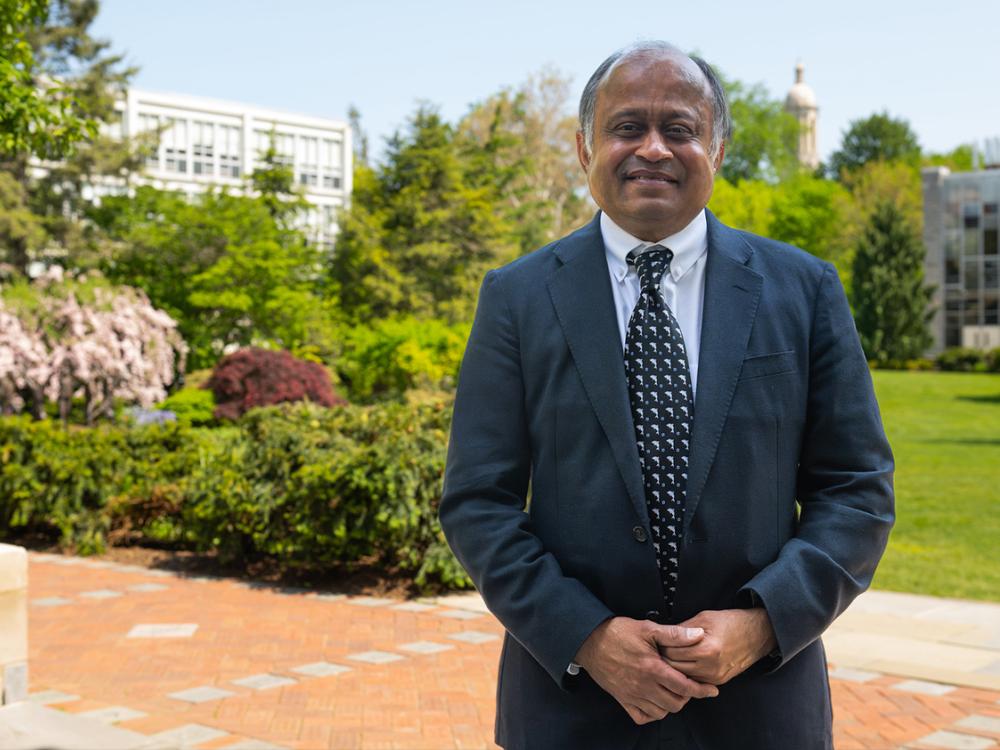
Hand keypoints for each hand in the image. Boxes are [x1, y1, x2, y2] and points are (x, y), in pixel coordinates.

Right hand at [574, 616, 719, 724]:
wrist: (590, 641)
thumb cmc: (618, 632)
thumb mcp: (648, 628)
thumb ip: (675, 634)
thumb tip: (698, 635)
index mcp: (653, 668)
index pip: (685, 687)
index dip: (702, 690)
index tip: (711, 690)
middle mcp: (643, 686)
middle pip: (676, 703)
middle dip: (687, 697)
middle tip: (688, 686)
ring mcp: (632, 695)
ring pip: (661, 712)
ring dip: (671, 704)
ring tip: (673, 691)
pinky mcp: (622, 699)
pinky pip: (642, 717)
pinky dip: (653, 713)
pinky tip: (655, 701)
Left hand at [661, 608, 776, 685]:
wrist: (757, 634)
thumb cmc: (731, 622)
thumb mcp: (704, 618)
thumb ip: (682, 629)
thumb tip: (664, 635)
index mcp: (707, 649)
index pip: (671, 653)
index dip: (661, 646)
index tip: (656, 641)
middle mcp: (711, 667)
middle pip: (674, 668)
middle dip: (664, 658)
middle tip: (658, 649)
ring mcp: (715, 677)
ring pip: (683, 677)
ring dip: (674, 667)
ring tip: (669, 655)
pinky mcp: (718, 681)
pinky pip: (695, 680)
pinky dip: (686, 672)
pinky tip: (683, 662)